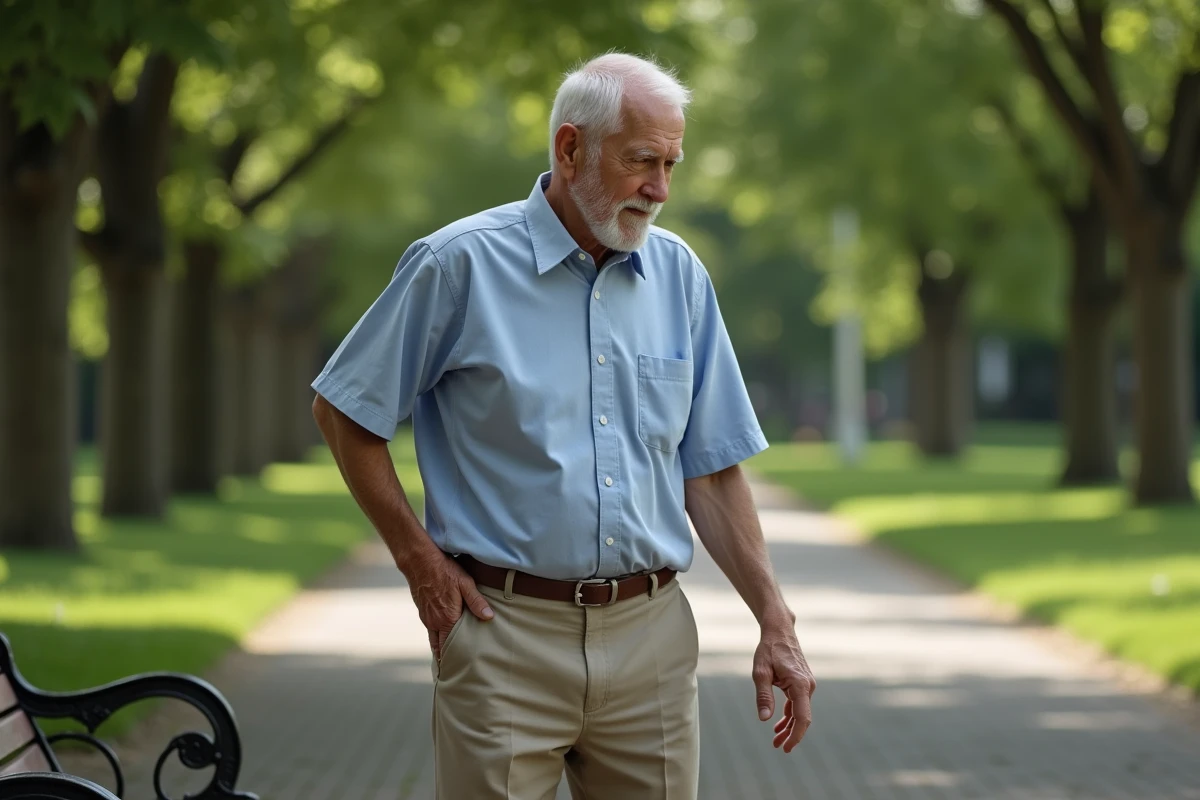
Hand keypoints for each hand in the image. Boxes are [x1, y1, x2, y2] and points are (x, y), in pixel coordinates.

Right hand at [404, 547, 493, 659]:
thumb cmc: (444, 571)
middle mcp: (434, 621)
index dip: (454, 658)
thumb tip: (489, 617)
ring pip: (433, 639)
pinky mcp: (422, 610)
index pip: (450, 646)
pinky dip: (435, 636)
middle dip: (446, 658)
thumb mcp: (465, 584)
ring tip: (448, 658)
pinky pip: (429, 629)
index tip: (459, 670)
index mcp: (446, 618)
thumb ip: (477, 601)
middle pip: (439, 647)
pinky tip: (442, 636)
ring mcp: (426, 617)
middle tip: (454, 670)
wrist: (419, 561)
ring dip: (440, 648)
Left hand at [752, 618, 815, 752]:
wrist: (779, 631)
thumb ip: (763, 696)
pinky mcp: (802, 683)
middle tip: (778, 748)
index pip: (802, 717)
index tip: (786, 748)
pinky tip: (779, 725)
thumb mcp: (760, 672)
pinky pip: (798, 704)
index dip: (796, 735)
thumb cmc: (769, 649)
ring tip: (777, 740)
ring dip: (790, 727)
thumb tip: (765, 719)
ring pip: (800, 712)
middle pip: (802, 717)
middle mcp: (808, 686)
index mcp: (800, 684)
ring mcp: (807, 684)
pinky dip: (790, 715)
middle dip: (792, 735)